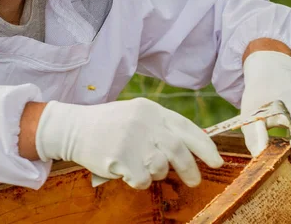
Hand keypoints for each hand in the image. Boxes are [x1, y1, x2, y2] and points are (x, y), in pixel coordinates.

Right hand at [35, 98, 223, 188]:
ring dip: (154, 173)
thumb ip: (161, 127)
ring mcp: (133, 140)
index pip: (186, 128)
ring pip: (161, 167)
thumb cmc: (108, 124)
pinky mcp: (121, 158)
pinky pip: (142, 179)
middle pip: (179, 151)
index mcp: (150, 109)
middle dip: (190, 169)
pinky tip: (124, 169)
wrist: (73, 128)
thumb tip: (192, 149)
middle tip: (193, 180)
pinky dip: (137, 180)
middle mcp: (144, 122)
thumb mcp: (136, 115)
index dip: (205, 147)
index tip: (216, 161)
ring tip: (139, 165)